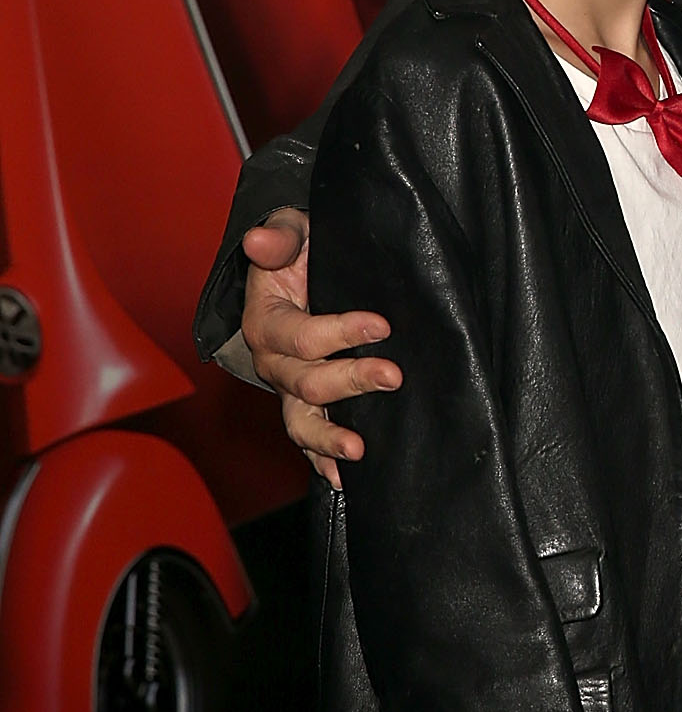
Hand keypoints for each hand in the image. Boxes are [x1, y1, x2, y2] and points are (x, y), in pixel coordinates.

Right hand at [241, 209, 399, 486]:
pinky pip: (308, 440)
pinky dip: (322, 460)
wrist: (298, 274)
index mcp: (266, 323)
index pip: (300, 336)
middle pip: (307, 382)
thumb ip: (281, 236)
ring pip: (302, 422)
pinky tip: (343, 479)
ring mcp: (290, 390)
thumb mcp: (292, 232)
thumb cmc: (298, 252)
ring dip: (329, 437)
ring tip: (359, 448)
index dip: (340, 332)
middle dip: (351, 380)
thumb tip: (259, 239)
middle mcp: (274, 363)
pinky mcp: (307, 405)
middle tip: (393, 375)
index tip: (381, 325)